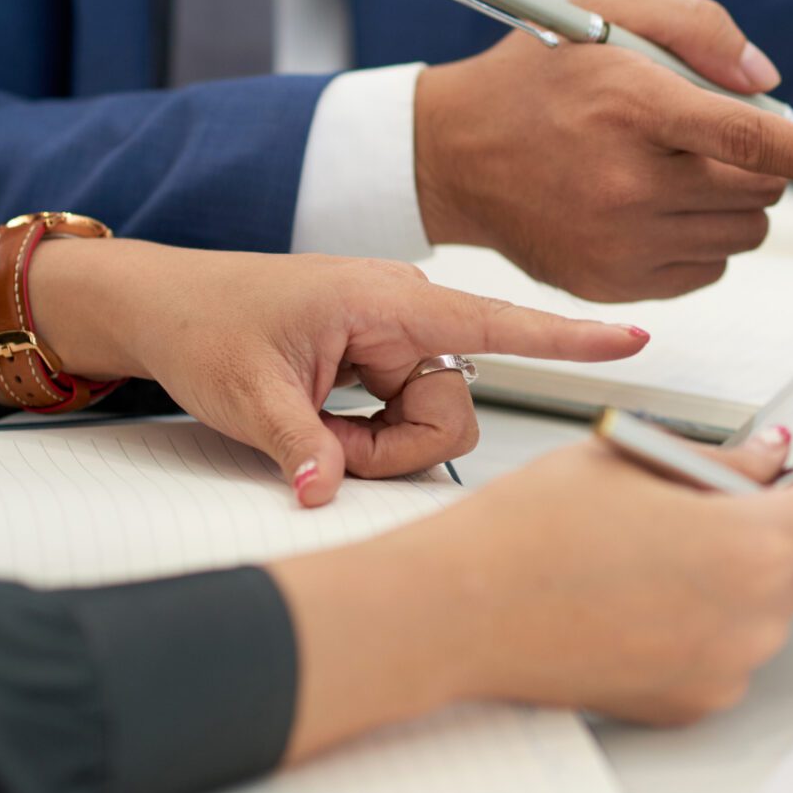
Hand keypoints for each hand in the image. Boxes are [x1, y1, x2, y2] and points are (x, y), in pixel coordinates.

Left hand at [0, 241, 646, 504]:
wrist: (160, 304)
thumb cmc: (203, 323)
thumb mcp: (247, 395)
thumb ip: (301, 446)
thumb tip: (329, 492)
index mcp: (385, 301)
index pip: (495, 322)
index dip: (567, 337)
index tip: (632, 338)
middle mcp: (404, 313)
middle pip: (451, 407)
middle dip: (394, 448)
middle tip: (323, 452)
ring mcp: (393, 337)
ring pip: (427, 418)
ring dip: (373, 444)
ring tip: (307, 427)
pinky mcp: (381, 357)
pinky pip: (401, 414)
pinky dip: (363, 434)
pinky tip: (317, 418)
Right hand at [269, 430, 792, 757]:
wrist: (459, 611)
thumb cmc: (530, 531)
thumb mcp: (635, 458)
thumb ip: (724, 461)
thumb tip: (771, 458)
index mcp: (750, 541)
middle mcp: (752, 613)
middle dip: (772, 520)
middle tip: (704, 495)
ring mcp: (726, 665)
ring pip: (763, 602)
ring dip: (734, 571)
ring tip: (649, 548)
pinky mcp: (694, 700)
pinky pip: (728, 646)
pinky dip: (704, 618)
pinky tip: (638, 592)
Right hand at [415, 0, 792, 300]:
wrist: (452, 154)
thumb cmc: (538, 74)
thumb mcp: (608, 10)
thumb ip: (699, 27)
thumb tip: (767, 81)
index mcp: (632, 106)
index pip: (749, 137)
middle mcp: (628, 182)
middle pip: (759, 191)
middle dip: (759, 163)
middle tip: (706, 137)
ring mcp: (620, 242)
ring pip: (742, 235)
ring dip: (733, 202)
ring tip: (670, 169)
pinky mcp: (614, 284)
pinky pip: (708, 270)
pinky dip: (701, 239)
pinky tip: (648, 206)